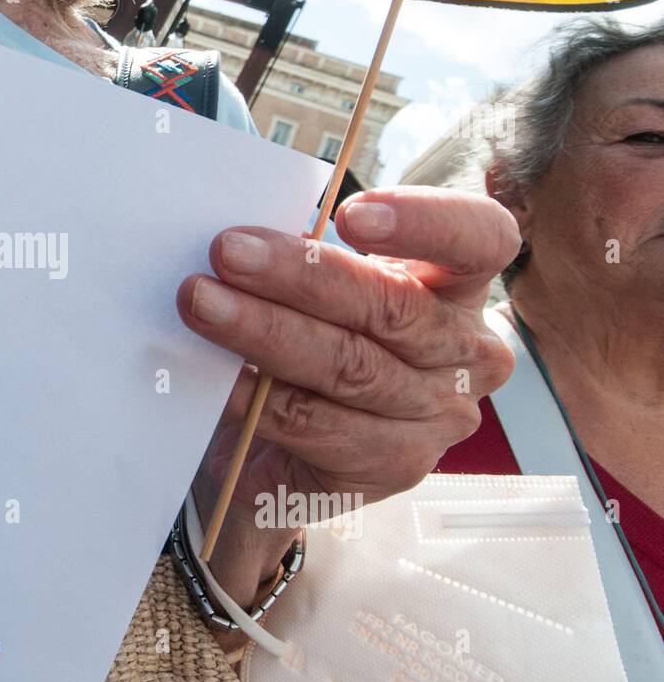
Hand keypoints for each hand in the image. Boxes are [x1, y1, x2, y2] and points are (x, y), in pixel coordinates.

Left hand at [176, 186, 520, 608]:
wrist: (287, 448)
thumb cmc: (311, 339)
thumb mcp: (322, 289)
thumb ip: (305, 256)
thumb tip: (242, 236)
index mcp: (460, 287)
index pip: (480, 240)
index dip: (425, 223)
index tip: (350, 213)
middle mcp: (465, 356)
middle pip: (393, 308)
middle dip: (302, 274)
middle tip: (227, 251)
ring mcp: (435, 420)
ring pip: (348, 368)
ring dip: (265, 332)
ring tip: (201, 303)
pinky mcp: (391, 468)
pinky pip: (313, 425)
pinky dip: (256, 397)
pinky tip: (217, 379)